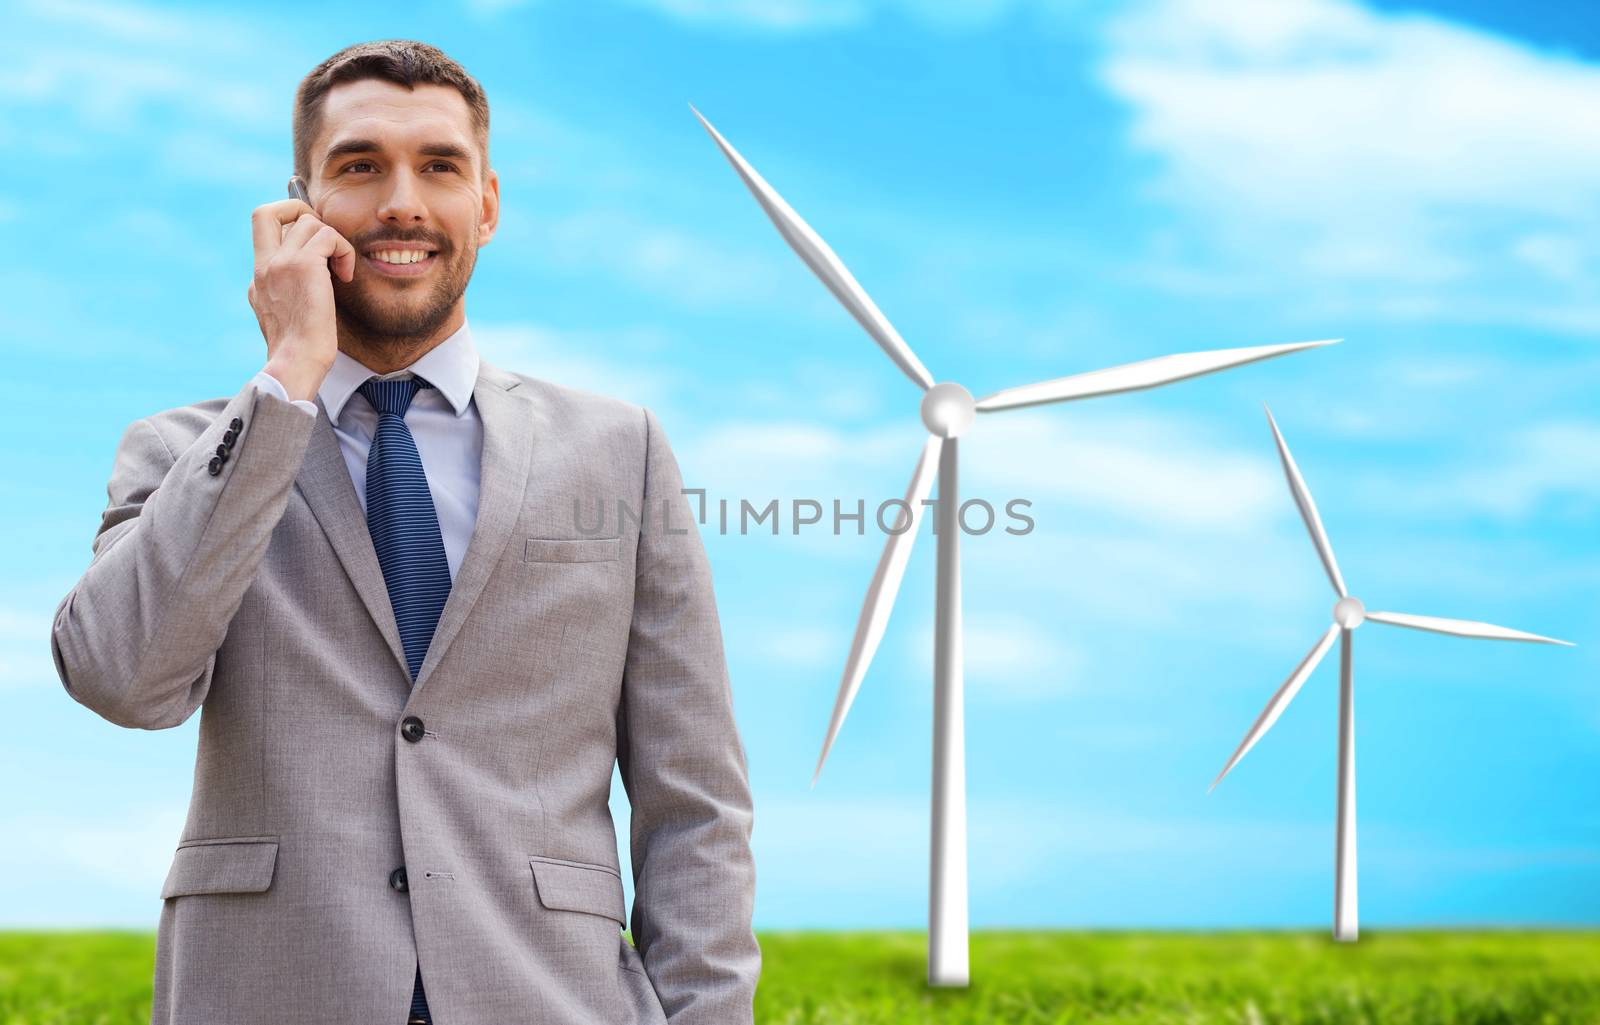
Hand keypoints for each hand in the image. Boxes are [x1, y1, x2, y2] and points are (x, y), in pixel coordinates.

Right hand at [248, 199, 355, 401]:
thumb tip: (314, 279)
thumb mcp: (286, 317)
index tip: (313, 248)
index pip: (263, 233)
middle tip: (322, 239)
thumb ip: (289, 293)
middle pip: (266, 211)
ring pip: (309, 221)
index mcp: (258, 278)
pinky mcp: (302, 265)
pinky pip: (329, 235)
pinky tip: (345, 277)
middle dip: (296, 209)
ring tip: (340, 271)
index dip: (289, 228)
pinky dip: (344, 251)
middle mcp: (263, 266)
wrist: (297, 362)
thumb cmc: (301, 350)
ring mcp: (280, 263)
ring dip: (333, 241)